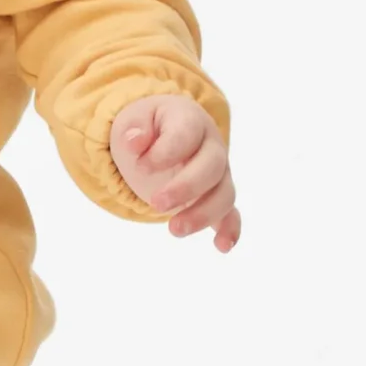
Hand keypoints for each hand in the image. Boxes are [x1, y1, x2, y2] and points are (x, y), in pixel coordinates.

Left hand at [109, 93, 240, 251]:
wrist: (164, 131)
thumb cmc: (149, 126)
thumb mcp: (135, 118)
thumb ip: (134, 127)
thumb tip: (134, 142)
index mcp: (191, 120)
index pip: (187, 134)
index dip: (165, 152)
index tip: (140, 166)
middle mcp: (211, 146)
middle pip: (212, 167)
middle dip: (185, 188)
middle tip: (156, 204)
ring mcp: (219, 173)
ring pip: (224, 194)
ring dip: (202, 214)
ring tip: (174, 230)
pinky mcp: (217, 197)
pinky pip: (231, 213)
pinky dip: (230, 230)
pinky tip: (222, 246)